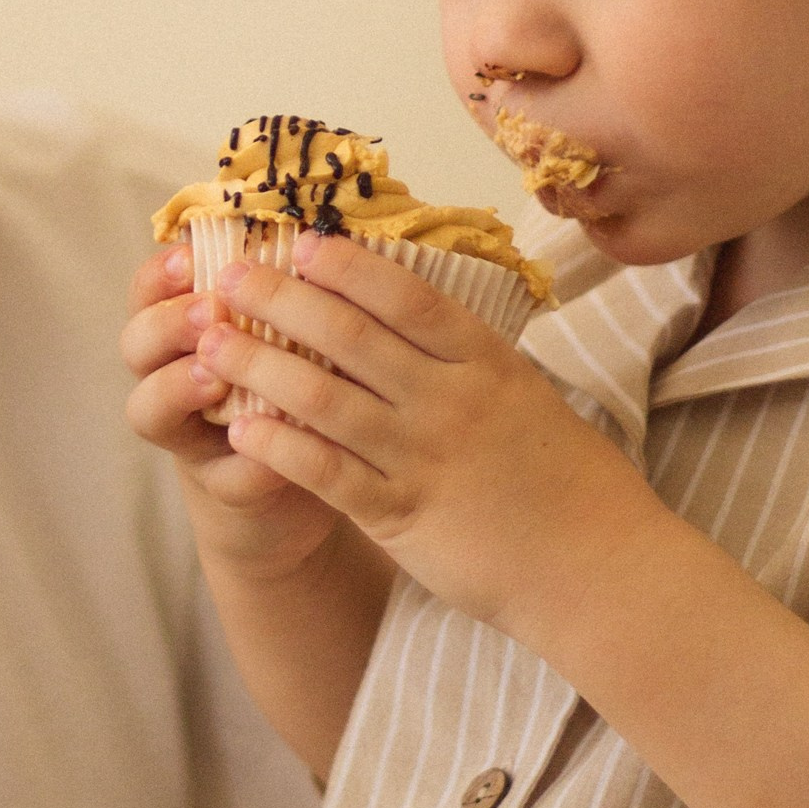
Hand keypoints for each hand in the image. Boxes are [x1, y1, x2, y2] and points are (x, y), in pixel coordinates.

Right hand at [121, 247, 344, 584]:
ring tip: (216, 378)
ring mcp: (189, 435)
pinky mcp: (224, 488)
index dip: (160, 272)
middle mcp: (171, 377)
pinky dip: (249, 465)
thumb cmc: (303, 377)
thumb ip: (290, 287)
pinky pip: (224, 478)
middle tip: (209, 312)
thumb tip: (319, 225)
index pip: (149, 290)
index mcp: (186, 328)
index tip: (188, 254)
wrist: (315, 474)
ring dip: (178, 388)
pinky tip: (277, 457)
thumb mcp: (293, 327)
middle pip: (135, 344)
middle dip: (166, 324)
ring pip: (148, 411)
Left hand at [200, 233, 633, 627]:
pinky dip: (278, 447)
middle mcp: (450, 401)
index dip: (348, 265)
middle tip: (230, 277)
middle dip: (282, 300)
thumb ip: (470, 361)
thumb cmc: (569, 481)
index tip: (302, 240)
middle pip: (350, 335)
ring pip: (324, 398)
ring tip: (210, 343)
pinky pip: (326, 473)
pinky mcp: (403, 516)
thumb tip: (410, 314)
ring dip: (258, 365)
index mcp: (487, 363)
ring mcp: (424, 458)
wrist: (598, 567)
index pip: (407, 297)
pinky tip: (238, 429)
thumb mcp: (529, 397)